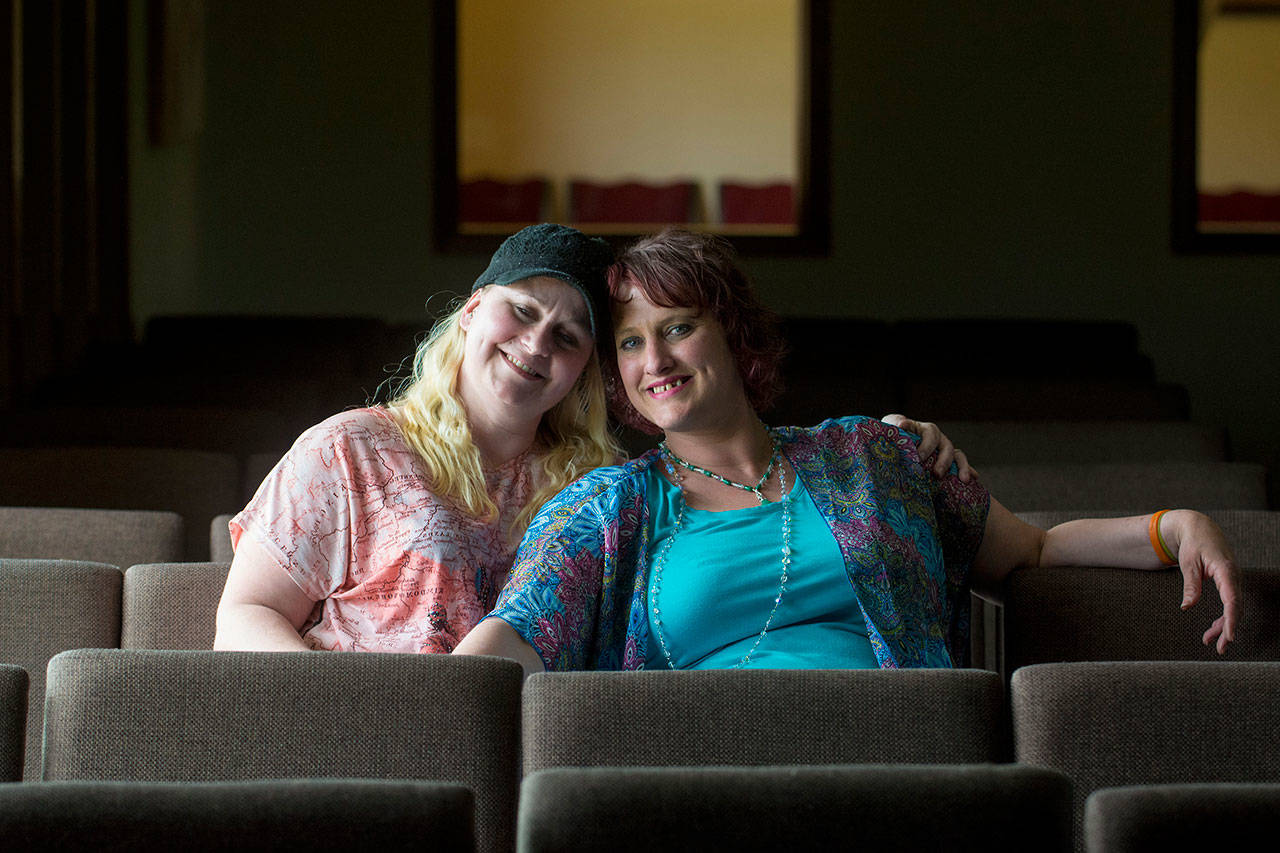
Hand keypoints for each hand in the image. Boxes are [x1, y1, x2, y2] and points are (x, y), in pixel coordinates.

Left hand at [881, 414, 975, 481]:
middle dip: (943, 461)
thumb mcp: (892, 429)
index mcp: (924, 430)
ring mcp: (944, 449)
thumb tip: (902, 425)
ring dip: (962, 467)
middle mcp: (937, 438)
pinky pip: (960, 465)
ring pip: (957, 455)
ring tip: (963, 480)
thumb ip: (896, 426)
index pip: (930, 434)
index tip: (920, 458)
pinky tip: (973, 478)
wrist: (896, 441)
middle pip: (946, 447)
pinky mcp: (947, 462)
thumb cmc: (894, 436)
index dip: (927, 445)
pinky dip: (969, 471)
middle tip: (936, 474)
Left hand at [1165, 510, 1240, 653]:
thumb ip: (1191, 585)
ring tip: (1210, 643)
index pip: (1232, 599)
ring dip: (1224, 626)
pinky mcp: (1229, 584)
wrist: (1200, 529)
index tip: (1229, 635)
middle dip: (1228, 629)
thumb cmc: (1194, 544)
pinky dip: (1223, 618)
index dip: (1231, 619)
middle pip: (1235, 608)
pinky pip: (1230, 604)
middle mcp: (1234, 577)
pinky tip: (1212, 629)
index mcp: (1226, 570)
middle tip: (1218, 648)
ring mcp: (1234, 581)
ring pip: (1233, 609)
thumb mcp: (1188, 563)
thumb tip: (1187, 607)